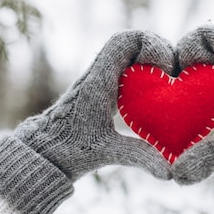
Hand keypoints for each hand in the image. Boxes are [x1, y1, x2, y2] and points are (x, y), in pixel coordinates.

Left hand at [0, 30, 174, 213]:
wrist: (43, 151)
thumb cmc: (69, 151)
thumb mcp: (107, 153)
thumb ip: (140, 157)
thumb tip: (170, 173)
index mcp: (99, 80)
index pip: (125, 40)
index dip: (151, 45)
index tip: (164, 69)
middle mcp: (99, 73)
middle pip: (132, 41)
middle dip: (157, 50)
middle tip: (169, 74)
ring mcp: (100, 78)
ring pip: (129, 52)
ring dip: (151, 60)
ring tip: (166, 82)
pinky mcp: (102, 87)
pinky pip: (126, 67)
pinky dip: (143, 72)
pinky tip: (153, 93)